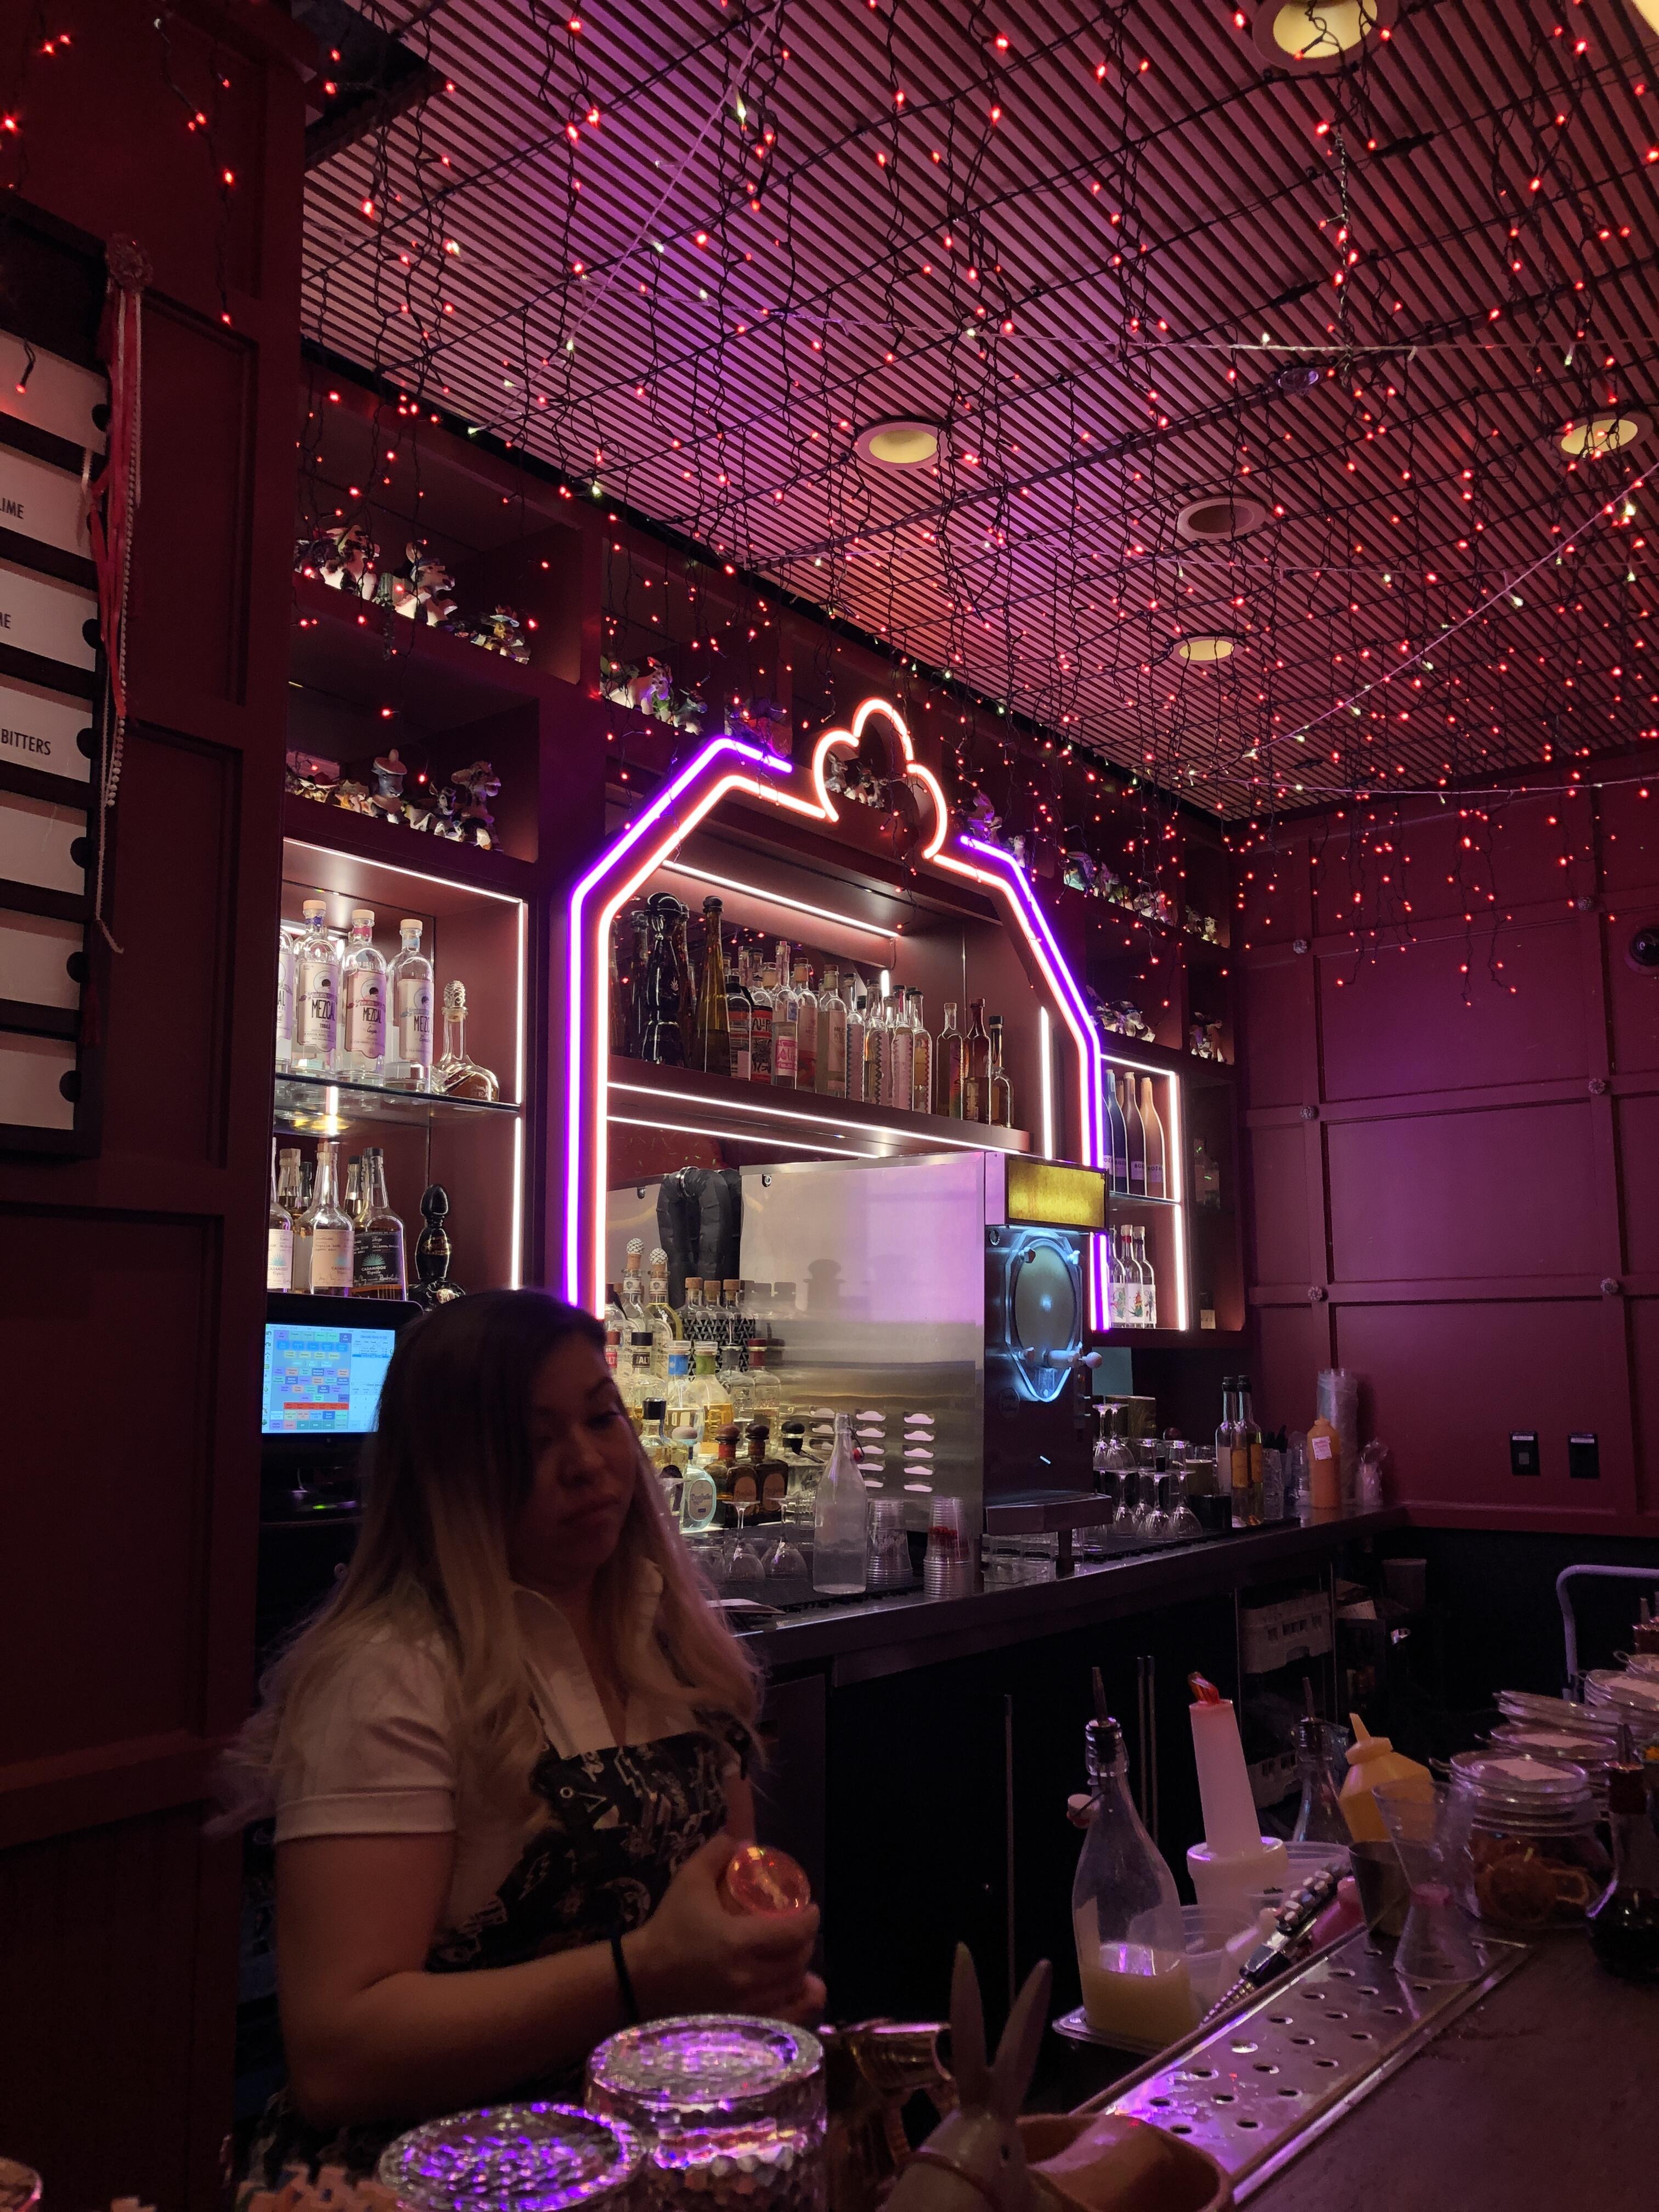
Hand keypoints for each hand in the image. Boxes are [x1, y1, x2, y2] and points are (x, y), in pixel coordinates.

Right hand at [626, 1833, 819, 2019]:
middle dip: (805, 1942)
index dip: (809, 1920)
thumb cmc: (668, 1927)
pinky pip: (784, 2020)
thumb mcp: (689, 1880)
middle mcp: (747, 1979)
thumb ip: (716, 1852)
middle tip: (799, 1928)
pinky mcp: (740, 2027)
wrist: (641, 1978)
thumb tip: (747, 1841)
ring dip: (801, 1969)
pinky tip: (798, 1991)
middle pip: (797, 1961)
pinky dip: (797, 2004)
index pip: (792, 1933)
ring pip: (793, 1989)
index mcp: (737, 1943)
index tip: (810, 1909)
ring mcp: (745, 2009)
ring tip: (794, 1954)